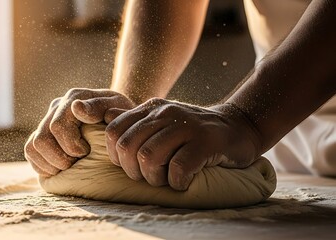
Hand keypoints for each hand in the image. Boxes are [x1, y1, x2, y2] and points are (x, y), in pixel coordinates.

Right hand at [24, 88, 134, 176]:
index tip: (87, 152)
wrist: (119, 117)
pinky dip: (43, 165)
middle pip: (42, 140)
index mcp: (74, 98)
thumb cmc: (121, 115)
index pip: (58, 126)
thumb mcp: (119, 108)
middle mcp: (57, 107)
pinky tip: (61, 168)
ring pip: (32, 147)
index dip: (71, 146)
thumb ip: (100, 107)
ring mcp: (48, 120)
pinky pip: (31, 152)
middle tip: (80, 163)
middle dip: (61, 158)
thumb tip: (76, 108)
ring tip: (71, 166)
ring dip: (51, 163)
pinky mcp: (44, 134)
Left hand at [105, 98, 261, 189]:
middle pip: (128, 147)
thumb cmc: (193, 132)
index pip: (114, 132)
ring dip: (155, 178)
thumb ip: (135, 119)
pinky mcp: (205, 141)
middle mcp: (165, 113)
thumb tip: (106, 116)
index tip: (132, 165)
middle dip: (134, 171)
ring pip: (149, 157)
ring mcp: (186, 126)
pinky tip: (184, 181)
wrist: (237, 127)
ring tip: (167, 179)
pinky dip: (178, 182)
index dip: (116, 155)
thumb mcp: (163, 120)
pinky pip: (178, 168)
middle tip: (151, 176)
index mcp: (150, 108)